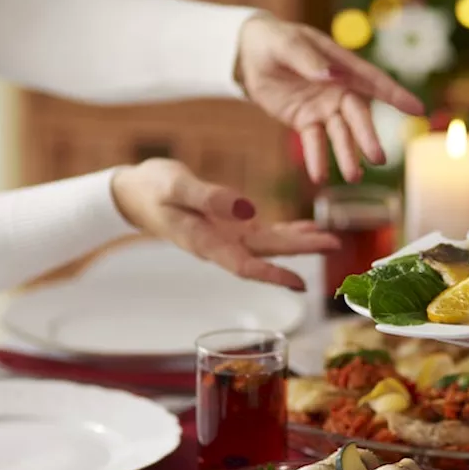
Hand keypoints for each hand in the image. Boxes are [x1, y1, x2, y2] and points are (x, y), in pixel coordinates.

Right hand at [111, 159, 339, 290]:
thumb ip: (209, 198)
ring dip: (301, 243)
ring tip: (331, 240)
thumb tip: (249, 209)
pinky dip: (288, 231)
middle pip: (267, 254)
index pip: (244, 266)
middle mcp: (221, 246)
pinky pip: (265, 232)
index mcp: (205, 243)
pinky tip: (308, 229)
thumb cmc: (150, 188)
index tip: (301, 282)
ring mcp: (227, 237)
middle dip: (301, 251)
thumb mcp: (175, 186)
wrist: (134, 193)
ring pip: (271, 245)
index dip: (273, 275)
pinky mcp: (231, 226)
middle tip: (334, 245)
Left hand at [236, 15, 424, 182]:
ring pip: (340, 135)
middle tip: (378, 159)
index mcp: (340, 65)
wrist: (248, 55)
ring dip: (347, 155)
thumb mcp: (284, 44)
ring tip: (353, 178)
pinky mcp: (305, 122)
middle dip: (367, 137)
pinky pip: (314, 142)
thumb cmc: (272, 41)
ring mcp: (323, 108)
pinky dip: (317, 159)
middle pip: (357, 116)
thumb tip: (331, 76)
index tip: (418, 109)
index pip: (373, 80)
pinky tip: (319, 177)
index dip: (396, 94)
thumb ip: (307, 59)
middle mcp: (338, 89)